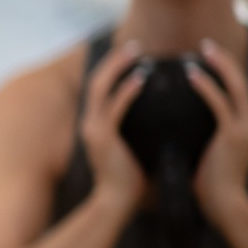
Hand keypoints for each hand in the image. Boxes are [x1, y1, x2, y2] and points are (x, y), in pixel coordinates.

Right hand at [80, 38, 147, 210]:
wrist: (114, 203)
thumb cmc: (127, 182)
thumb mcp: (130, 151)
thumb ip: (135, 133)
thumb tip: (157, 121)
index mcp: (94, 125)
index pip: (99, 89)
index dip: (112, 69)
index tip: (131, 55)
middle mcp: (89, 123)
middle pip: (97, 81)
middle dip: (114, 60)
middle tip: (134, 44)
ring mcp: (94, 129)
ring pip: (102, 88)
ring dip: (119, 67)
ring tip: (136, 52)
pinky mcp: (104, 137)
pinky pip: (116, 107)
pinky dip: (128, 90)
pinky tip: (142, 77)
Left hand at [188, 37, 247, 225]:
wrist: (224, 207)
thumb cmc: (211, 188)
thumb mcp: (209, 157)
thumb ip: (204, 140)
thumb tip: (181, 130)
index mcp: (245, 130)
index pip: (237, 94)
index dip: (225, 74)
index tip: (207, 59)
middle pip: (241, 83)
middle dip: (225, 62)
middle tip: (206, 45)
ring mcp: (245, 129)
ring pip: (235, 87)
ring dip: (219, 66)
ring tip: (201, 50)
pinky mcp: (234, 135)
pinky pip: (220, 104)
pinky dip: (206, 87)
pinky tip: (192, 74)